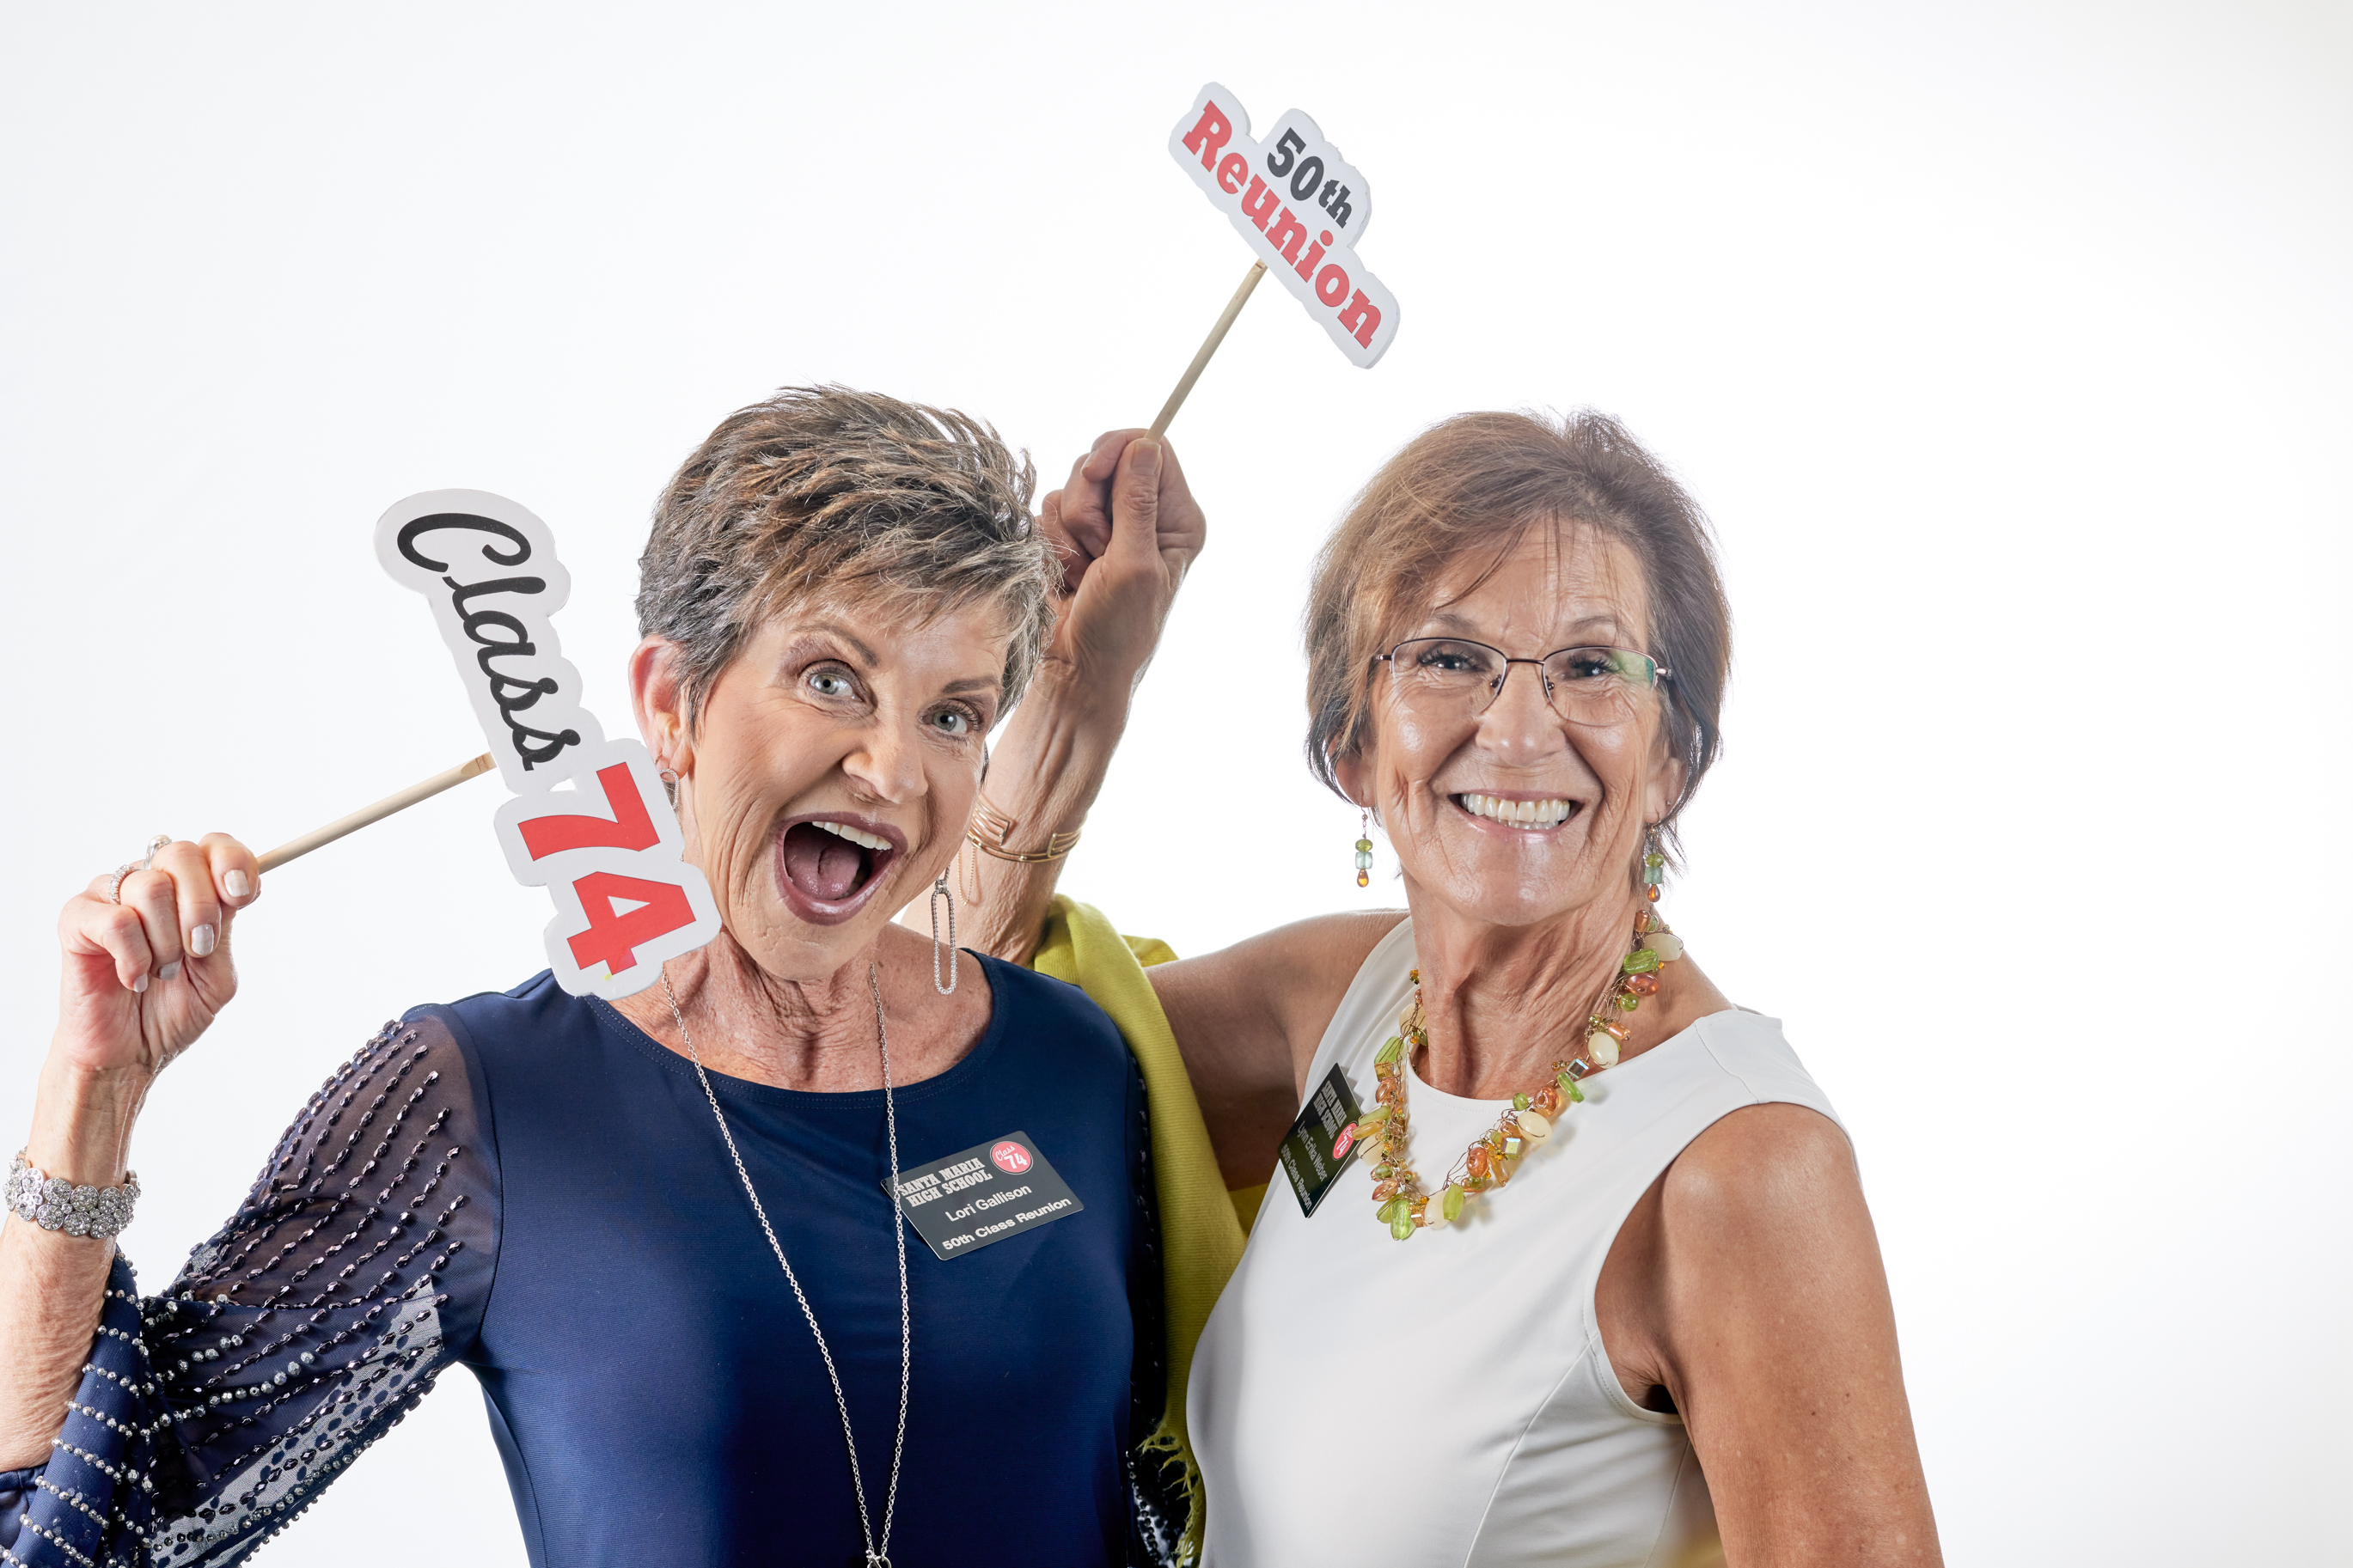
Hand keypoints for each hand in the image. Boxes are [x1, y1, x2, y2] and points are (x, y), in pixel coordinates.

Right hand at [53, 835, 258, 1082]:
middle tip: (198, 950)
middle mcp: (150, 883)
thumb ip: (226, 927)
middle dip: (201, 908)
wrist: (129, 1052)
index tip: (241, 895)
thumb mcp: (218, 973)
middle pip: (182, 855)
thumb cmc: (172, 1012)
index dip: (232, 861)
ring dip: (166, 942)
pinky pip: (116, 921)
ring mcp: (111, 897)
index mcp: (190, 889)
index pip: (215, 846)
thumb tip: (239, 885)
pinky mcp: (77, 919)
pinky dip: (134, 958)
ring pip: (150, 887)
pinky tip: (132, 978)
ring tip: (160, 972)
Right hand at [1036, 430, 1206, 693]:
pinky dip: (1052, 542)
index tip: (1093, 472)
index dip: (1116, 450)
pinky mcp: (1074, 536)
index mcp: (1177, 519)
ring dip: (1069, 530)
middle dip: (1088, 503)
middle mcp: (1145, 515)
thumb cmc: (1116, 631)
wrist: (1075, 670)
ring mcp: (1108, 525)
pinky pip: (1049, 510)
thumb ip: (1136, 503)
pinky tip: (1068, 575)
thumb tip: (1144, 444)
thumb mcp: (1133, 565)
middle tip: (1098, 549)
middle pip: (1105, 460)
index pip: (1151, 446)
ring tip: (1084, 572)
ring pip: (1071, 486)